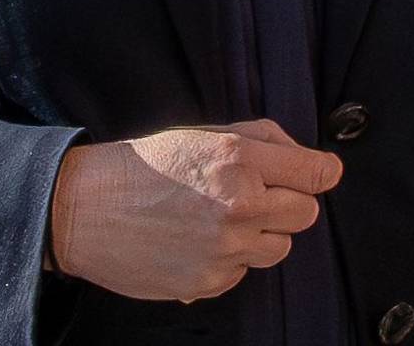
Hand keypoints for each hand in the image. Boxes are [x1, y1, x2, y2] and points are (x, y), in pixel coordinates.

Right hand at [49, 118, 342, 301]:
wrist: (90, 209)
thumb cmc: (151, 165)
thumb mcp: (209, 133)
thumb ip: (265, 140)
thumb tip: (309, 159)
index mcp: (240, 160)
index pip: (316, 173)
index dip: (323, 172)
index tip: (322, 174)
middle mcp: (238, 206)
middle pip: (306, 214)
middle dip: (290, 203)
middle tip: (259, 195)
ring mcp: (224, 249)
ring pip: (279, 247)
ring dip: (263, 234)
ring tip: (225, 219)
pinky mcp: (208, 281)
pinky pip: (244, 271)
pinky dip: (232, 258)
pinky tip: (201, 241)